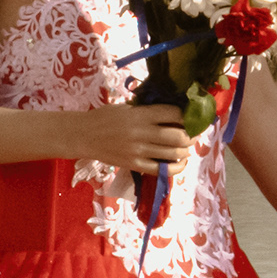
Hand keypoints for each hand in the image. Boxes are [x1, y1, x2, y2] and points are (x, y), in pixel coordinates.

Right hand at [65, 103, 197, 175]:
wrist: (83, 136)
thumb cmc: (104, 118)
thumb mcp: (125, 108)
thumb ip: (146, 110)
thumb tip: (171, 110)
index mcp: (140, 114)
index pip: (173, 113)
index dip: (186, 115)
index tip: (191, 116)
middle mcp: (141, 133)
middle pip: (178, 135)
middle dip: (191, 135)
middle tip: (194, 133)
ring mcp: (138, 151)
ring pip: (173, 153)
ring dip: (186, 151)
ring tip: (187, 147)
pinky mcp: (134, 165)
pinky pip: (161, 170)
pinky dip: (175, 168)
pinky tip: (180, 163)